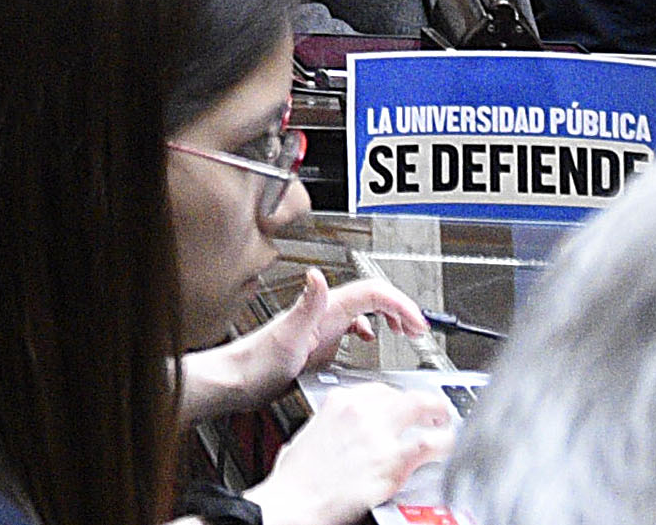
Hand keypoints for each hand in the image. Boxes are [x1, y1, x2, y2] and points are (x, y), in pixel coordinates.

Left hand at [184, 271, 431, 421]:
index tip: (417, 324)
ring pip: (365, 311)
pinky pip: (352, 328)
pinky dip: (370, 330)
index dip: (400, 304)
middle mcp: (324, 313)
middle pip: (373, 298)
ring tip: (405, 332)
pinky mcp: (319, 341)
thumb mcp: (286, 337)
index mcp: (323, 310)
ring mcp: (322, 326)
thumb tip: (317, 275)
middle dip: (401, 309)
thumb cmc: (256, 363)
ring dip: (389, 317)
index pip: (372, 293)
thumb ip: (305, 305)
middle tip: (419, 331)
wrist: (236, 380)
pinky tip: (369, 341)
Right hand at [251, 379, 456, 524]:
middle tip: (432, 410)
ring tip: (446, 424)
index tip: (402, 408)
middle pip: (402, 393)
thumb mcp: (310, 437)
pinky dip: (445, 443)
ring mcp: (378, 432)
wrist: (296, 501)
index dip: (396, 400)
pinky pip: (431, 443)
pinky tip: (447, 447)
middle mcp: (360, 410)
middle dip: (421, 401)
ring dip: (438, 414)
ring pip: (422, 406)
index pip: (378, 389)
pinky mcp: (393, 458)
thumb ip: (333, 428)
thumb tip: (344, 436)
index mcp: (338, 402)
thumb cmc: (297, 479)